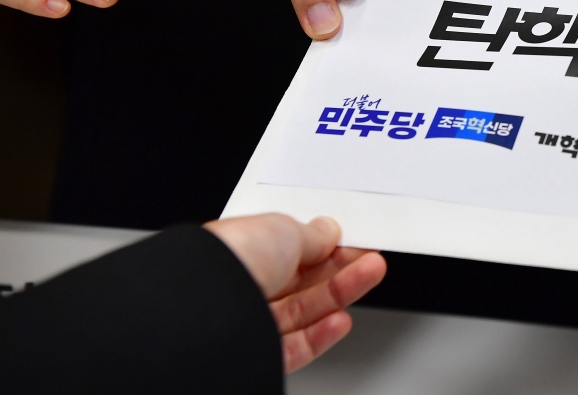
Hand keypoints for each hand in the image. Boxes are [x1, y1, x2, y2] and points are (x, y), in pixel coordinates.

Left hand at [205, 214, 386, 372]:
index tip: (350, 240)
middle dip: (339, 268)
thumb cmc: (225, 260)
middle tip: (369, 257)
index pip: (287, 250)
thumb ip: (311, 234)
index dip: (322, 245)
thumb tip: (327, 231)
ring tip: (370, 274)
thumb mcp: (282, 229)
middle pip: (300, 282)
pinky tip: (341, 319)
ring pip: (302, 312)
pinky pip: (295, 347)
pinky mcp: (253, 357)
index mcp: (237, 252)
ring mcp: (244, 324)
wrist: (199, 312)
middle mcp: (237, 288)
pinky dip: (322, 333)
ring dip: (340, 293)